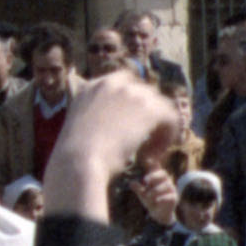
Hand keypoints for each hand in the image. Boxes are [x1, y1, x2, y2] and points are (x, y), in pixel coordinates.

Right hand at [39, 69, 171, 221]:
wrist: (78, 162)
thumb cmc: (75, 157)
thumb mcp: (79, 129)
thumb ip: (96, 118)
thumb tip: (116, 126)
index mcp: (92, 87)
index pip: (122, 84)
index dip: (133, 106)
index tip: (133, 127)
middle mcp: (112, 83)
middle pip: (144, 93)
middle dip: (147, 117)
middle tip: (143, 143)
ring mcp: (131, 92)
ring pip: (159, 106)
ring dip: (157, 130)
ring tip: (148, 153)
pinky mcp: (148, 107)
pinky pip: (170, 118)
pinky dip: (167, 137)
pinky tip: (152, 156)